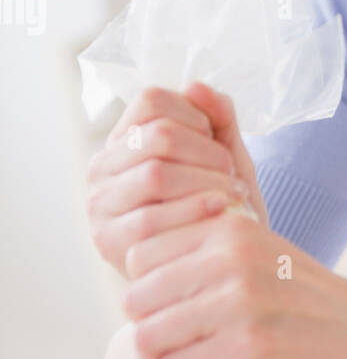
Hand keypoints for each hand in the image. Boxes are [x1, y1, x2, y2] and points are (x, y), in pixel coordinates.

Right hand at [85, 83, 264, 277]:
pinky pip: (152, 218)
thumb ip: (219, 119)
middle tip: (231, 173)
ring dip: (206, 181)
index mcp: (125, 140)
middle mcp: (102, 168)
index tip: (216, 142)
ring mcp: (101, 205)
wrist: (219, 272)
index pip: (152, 100)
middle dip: (207, 152)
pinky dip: (195, 210)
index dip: (195, 114)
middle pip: (158, 135)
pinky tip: (222, 212)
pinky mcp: (109, 241)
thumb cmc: (220, 209)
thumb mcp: (225, 159)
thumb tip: (197, 86)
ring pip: (155, 174)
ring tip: (233, 194)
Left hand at [122, 207, 346, 358]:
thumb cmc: (323, 302)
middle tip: (158, 348)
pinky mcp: (248, 348)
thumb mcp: (270, 252)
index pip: (143, 251)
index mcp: (231, 227)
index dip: (140, 284)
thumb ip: (223, 252)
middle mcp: (230, 257)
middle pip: (138, 295)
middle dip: (140, 325)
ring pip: (149, 334)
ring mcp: (239, 302)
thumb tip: (162, 278)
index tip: (154, 310)